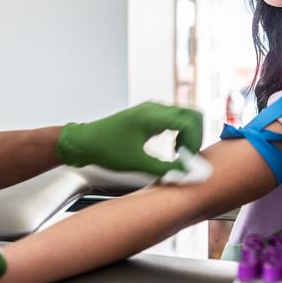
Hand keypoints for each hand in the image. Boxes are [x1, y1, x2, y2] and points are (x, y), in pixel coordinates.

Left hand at [57, 101, 202, 175]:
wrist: (85, 142)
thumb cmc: (106, 149)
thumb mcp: (137, 163)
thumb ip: (165, 169)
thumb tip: (187, 174)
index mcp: (152, 116)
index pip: (189, 122)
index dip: (194, 142)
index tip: (188, 160)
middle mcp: (154, 108)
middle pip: (192, 115)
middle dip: (196, 136)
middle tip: (189, 156)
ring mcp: (151, 110)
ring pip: (184, 116)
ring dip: (188, 134)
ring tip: (180, 154)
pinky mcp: (148, 116)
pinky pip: (173, 119)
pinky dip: (180, 133)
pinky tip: (172, 149)